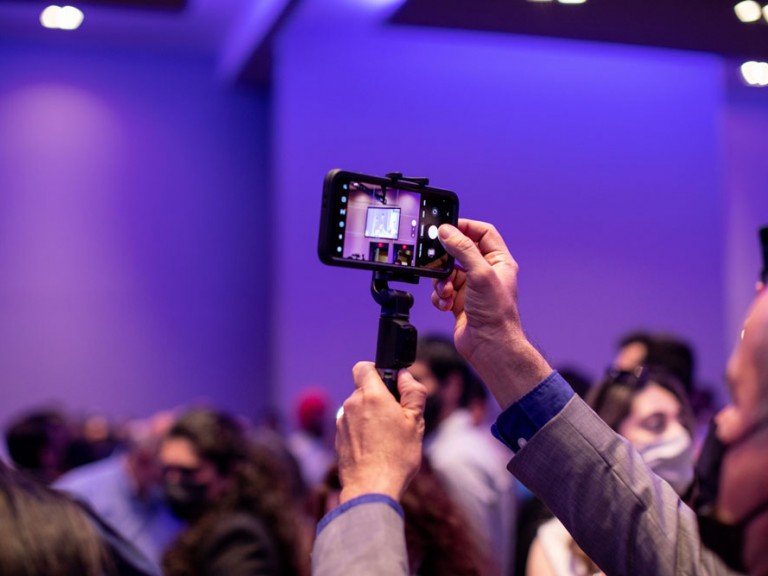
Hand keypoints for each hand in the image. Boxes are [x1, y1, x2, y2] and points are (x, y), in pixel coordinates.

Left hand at [336, 362, 425, 503]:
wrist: (371, 489)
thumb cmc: (397, 455)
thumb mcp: (415, 422)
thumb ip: (413, 392)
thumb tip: (405, 376)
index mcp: (371, 395)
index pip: (364, 367)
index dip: (377, 371)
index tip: (390, 385)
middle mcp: (352, 404)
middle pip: (363, 389)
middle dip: (378, 397)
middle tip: (396, 417)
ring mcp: (342, 422)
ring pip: (358, 408)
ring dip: (370, 415)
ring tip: (387, 438)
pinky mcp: (338, 438)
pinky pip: (352, 425)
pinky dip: (362, 431)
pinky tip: (375, 448)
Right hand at [431, 219, 551, 407]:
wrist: (490, 347)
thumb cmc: (496, 314)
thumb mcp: (480, 274)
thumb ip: (463, 250)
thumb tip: (446, 231)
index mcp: (498, 261)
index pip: (482, 232)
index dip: (465, 227)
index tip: (446, 227)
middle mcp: (485, 272)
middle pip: (459, 252)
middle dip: (446, 259)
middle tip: (438, 262)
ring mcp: (471, 288)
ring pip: (447, 272)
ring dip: (441, 281)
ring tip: (446, 291)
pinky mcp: (458, 301)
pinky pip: (442, 290)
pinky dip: (439, 296)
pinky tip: (445, 304)